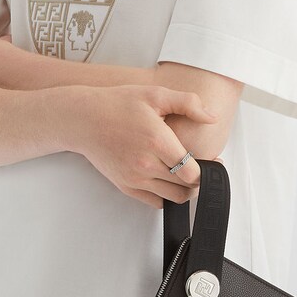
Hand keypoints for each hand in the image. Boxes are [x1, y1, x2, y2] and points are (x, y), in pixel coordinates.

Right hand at [71, 84, 219, 208]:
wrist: (84, 119)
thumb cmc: (118, 104)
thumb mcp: (155, 94)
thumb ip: (188, 103)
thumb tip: (212, 116)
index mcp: (157, 141)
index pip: (193, 172)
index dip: (208, 170)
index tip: (212, 161)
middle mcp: (146, 164)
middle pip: (186, 186)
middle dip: (199, 178)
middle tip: (203, 166)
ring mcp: (135, 178)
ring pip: (173, 197)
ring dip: (185, 188)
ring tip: (186, 173)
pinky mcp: (126, 186)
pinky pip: (156, 201)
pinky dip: (167, 195)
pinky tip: (168, 178)